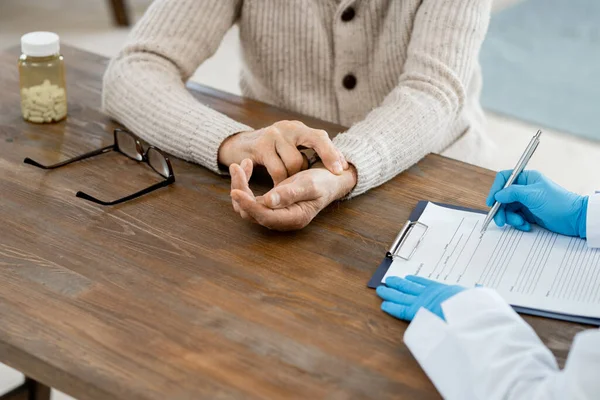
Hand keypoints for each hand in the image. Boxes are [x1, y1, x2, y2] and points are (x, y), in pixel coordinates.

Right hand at [218, 120, 347, 184]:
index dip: (332, 153)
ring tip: (287, 180)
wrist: (239, 146)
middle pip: (314, 143)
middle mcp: (288, 128)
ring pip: (295, 162)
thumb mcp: (291, 147)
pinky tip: (279, 186)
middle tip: (318, 179)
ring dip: (294, 176)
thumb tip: (341, 164)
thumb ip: (309, 151)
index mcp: (299, 128)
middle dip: (319, 163)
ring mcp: (273, 135)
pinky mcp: (260, 147)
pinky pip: (278, 170)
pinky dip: (281, 182)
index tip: (341, 170)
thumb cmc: (271, 151)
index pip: (321, 137)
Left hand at [229, 160, 356, 230]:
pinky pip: (251, 199)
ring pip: (247, 206)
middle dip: (240, 190)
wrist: (331, 180)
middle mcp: (282, 220)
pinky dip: (245, 184)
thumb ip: (290, 194)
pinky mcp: (271, 205)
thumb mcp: (309, 184)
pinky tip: (248, 167)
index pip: (263, 216)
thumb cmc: (323, 182)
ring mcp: (275, 213)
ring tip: (240, 165)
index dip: (248, 205)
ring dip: (240, 187)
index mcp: (293, 218)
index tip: (235, 190)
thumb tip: (268, 201)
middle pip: (250, 213)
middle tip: (236, 166)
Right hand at [376, 275, 465, 321]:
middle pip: (402, 297)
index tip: (385, 304)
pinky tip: (407, 278)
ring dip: (397, 285)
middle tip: (381, 288)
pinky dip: (414, 280)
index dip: (394, 306)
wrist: (468, 318)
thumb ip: (457, 315)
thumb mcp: (450, 324)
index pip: (404, 310)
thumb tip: (471, 297)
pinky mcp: (435, 289)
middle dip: (392, 292)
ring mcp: (427, 296)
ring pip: (407, 289)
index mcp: (423, 315)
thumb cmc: (457, 325)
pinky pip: (421, 283)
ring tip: (387, 282)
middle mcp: (423, 305)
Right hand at [486, 170, 587, 236]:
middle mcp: (524, 189)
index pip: (504, 179)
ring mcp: (526, 202)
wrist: (574, 219)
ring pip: (507, 209)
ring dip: (510, 218)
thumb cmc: (558, 203)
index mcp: (526, 179)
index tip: (491, 202)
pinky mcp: (528, 213)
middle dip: (501, 210)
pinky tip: (526, 225)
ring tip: (520, 223)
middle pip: (503, 197)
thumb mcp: (533, 196)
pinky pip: (515, 217)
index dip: (495, 189)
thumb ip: (513, 193)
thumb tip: (497, 195)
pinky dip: (518, 223)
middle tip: (500, 221)